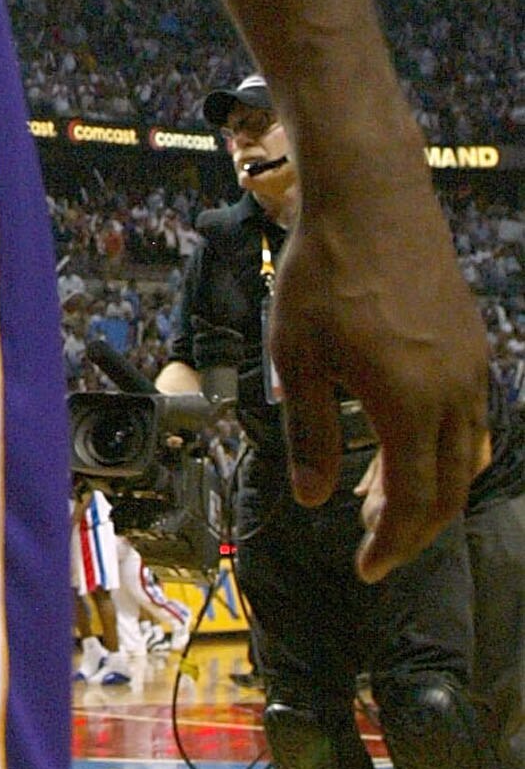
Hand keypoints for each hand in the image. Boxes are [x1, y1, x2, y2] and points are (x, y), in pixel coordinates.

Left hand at [269, 165, 486, 578]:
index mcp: (408, 404)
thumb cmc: (323, 272)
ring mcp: (470, 366)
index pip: (411, 502)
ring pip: (463, 455)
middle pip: (446, 489)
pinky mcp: (471, 344)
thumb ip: (309, 433)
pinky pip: (470, 418)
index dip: (390, 545)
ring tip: (378, 501)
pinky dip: (443, 450)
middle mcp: (452, 392)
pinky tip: (409, 446)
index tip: (366, 569)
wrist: (371, 198)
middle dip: (411, 529)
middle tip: (373, 546)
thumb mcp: (297, 357)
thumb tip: (314, 496)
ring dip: (426, 490)